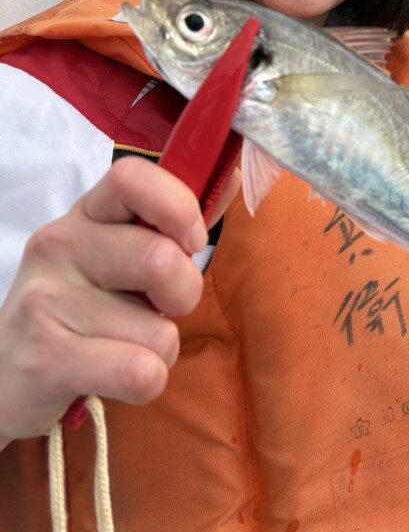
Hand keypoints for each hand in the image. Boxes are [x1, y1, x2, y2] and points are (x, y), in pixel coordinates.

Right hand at [0, 157, 236, 446]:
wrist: (4, 372)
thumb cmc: (83, 305)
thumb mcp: (117, 251)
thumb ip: (173, 220)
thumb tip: (234, 176)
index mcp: (85, 214)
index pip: (133, 177)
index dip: (178, 207)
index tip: (189, 241)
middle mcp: (60, 246)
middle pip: (160, 259)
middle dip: (184, 294)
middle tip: (161, 308)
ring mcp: (47, 302)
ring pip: (160, 331)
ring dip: (162, 348)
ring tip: (125, 345)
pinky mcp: (46, 360)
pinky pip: (141, 373)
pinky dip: (148, 382)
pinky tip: (117, 374)